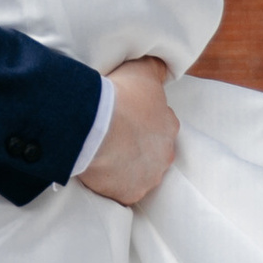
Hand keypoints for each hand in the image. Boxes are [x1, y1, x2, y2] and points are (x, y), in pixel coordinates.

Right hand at [78, 56, 178, 208]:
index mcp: (169, 126)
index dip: (141, 121)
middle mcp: (164, 155)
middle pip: (152, 152)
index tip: (124, 117)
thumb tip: (166, 67)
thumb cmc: (120, 96)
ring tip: (102, 155)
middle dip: (136, 146)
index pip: (160, 125)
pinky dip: (110, 184)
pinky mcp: (128, 194)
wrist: (94, 125)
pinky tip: (97, 172)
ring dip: (124, 166)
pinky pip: (120, 191)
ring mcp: (147, 177)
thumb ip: (157, 68)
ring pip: (138, 173)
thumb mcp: (143, 69)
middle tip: (113, 137)